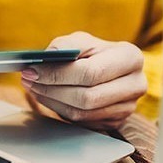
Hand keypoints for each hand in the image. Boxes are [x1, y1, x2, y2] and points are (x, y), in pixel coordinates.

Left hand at [21, 32, 146, 129]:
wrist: (109, 70)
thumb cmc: (93, 53)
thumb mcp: (81, 41)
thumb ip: (65, 45)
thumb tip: (44, 58)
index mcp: (130, 58)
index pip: (89, 73)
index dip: (57, 74)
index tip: (31, 70)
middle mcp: (135, 85)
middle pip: (86, 97)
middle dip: (50, 89)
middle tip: (27, 80)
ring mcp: (127, 107)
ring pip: (81, 113)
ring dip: (50, 100)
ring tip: (32, 87)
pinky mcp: (114, 122)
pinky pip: (80, 122)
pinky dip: (58, 109)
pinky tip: (45, 96)